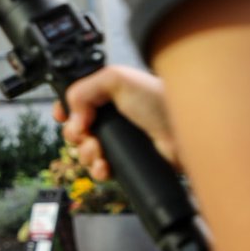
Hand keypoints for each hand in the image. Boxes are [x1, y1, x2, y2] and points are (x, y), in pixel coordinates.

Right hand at [54, 64, 178, 179]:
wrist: (184, 131)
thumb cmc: (159, 100)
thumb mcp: (116, 79)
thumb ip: (84, 89)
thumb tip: (71, 116)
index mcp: (106, 94)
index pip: (73, 102)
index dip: (65, 111)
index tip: (64, 117)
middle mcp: (110, 118)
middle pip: (74, 130)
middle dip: (75, 135)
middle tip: (85, 134)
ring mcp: (117, 141)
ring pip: (84, 152)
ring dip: (86, 154)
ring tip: (99, 151)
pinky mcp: (125, 162)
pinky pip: (100, 171)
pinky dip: (98, 171)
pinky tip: (105, 166)